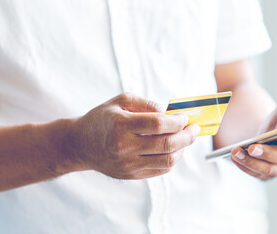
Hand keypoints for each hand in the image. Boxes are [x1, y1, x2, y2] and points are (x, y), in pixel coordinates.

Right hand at [66, 93, 199, 179]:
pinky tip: (172, 149)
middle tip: (194, 129)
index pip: (158, 124)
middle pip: (167, 145)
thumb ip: (146, 103)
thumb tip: (169, 113)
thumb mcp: (120, 101)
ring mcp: (128, 164)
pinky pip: (160, 170)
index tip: (185, 117)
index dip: (177, 121)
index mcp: (121, 125)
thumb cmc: (102, 119)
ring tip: (184, 139)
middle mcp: (124, 147)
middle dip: (187, 136)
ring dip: (182, 149)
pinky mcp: (131, 175)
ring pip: (167, 161)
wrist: (81, 145)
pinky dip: (172, 159)